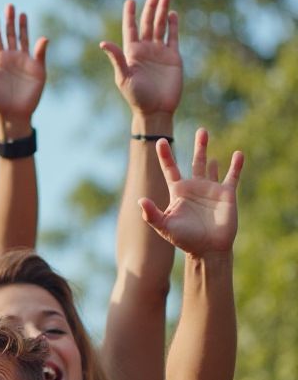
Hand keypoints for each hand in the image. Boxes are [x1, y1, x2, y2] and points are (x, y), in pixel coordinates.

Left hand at [0, 5, 47, 123]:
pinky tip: (41, 38)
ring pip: (24, 39)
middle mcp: (11, 57)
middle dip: (9, 21)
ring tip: (21, 13)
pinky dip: (41, 45)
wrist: (13, 114)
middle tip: (9, 6)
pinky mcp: (37, 68)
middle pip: (10, 34)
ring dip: (23, 27)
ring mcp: (25, 61)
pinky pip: (40, 54)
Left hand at [100, 0, 182, 119]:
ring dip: (162, 11)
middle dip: (151, 8)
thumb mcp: (124, 77)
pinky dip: (173, 25)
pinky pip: (173, 37)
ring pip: (161, 26)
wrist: (155, 110)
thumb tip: (103, 43)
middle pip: (147, 24)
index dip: (130, 15)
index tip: (130, 0)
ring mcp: (159, 52)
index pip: (130, 29)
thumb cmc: (136, 97)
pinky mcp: (173, 57)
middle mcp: (145, 50)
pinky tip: (173, 14)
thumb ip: (117, 59)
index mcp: (132, 54)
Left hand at [139, 129, 242, 256]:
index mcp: (178, 192)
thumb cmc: (185, 239)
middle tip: (200, 130)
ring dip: (208, 151)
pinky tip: (238, 154)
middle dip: (198, 146)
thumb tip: (140, 200)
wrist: (208, 249)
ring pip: (210, 165)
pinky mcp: (227, 194)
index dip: (165, 155)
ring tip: (206, 134)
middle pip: (195, 162)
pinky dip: (236, 165)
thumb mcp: (165, 227)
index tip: (160, 140)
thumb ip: (152, 214)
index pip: (170, 169)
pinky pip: (233, 176)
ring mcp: (211, 189)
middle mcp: (194, 187)